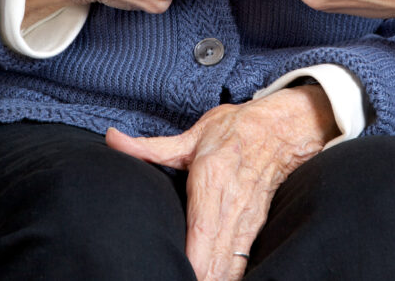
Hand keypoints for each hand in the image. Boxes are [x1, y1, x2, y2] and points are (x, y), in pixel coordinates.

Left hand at [107, 85, 338, 280]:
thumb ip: (150, 147)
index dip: (191, 261)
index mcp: (212, 180)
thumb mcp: (192, 135)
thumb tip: (112, 139)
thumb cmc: (233, 130)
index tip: (174, 272)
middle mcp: (232, 205)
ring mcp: (246, 220)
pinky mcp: (255, 228)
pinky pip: (242, 263)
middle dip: (197, 278)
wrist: (282, 129)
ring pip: (231, 267)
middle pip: (216, 260)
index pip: (201, 231)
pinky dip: (229, 279)